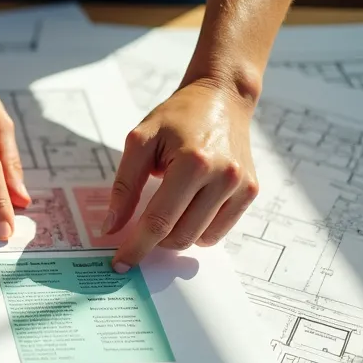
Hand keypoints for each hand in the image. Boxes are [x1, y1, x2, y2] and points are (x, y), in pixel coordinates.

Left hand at [104, 79, 259, 270]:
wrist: (222, 98)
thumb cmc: (177, 117)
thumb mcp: (140, 141)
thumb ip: (124, 186)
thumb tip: (111, 227)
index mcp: (193, 162)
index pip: (159, 220)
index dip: (136, 246)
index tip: (119, 264)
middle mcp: (223, 177)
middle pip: (180, 235)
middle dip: (154, 240)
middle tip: (140, 226)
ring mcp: (241, 186)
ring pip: (200, 238)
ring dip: (176, 235)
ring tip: (168, 207)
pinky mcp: (251, 191)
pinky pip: (219, 231)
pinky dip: (198, 229)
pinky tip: (188, 207)